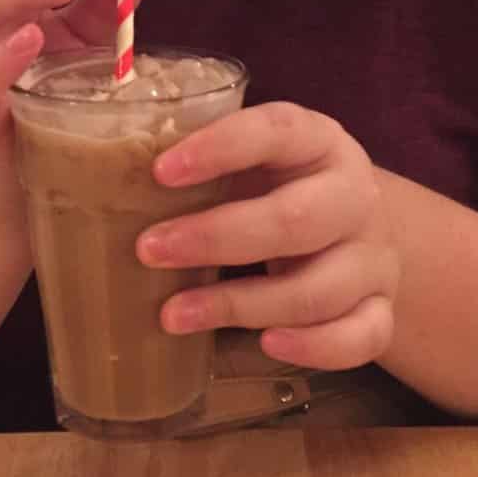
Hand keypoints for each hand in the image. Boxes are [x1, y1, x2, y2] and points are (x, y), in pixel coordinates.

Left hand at [137, 103, 398, 371]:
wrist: (354, 227)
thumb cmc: (276, 189)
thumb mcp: (248, 164)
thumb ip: (200, 168)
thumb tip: (95, 182)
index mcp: (317, 140)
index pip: (276, 130)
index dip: (220, 147)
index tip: (159, 171)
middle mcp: (354, 194)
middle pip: (296, 219)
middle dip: (216, 238)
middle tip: (148, 250)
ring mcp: (375, 255)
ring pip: (320, 288)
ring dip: (241, 305)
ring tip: (173, 315)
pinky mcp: (383, 307)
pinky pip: (363, 337)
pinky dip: (316, 346)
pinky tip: (267, 344)